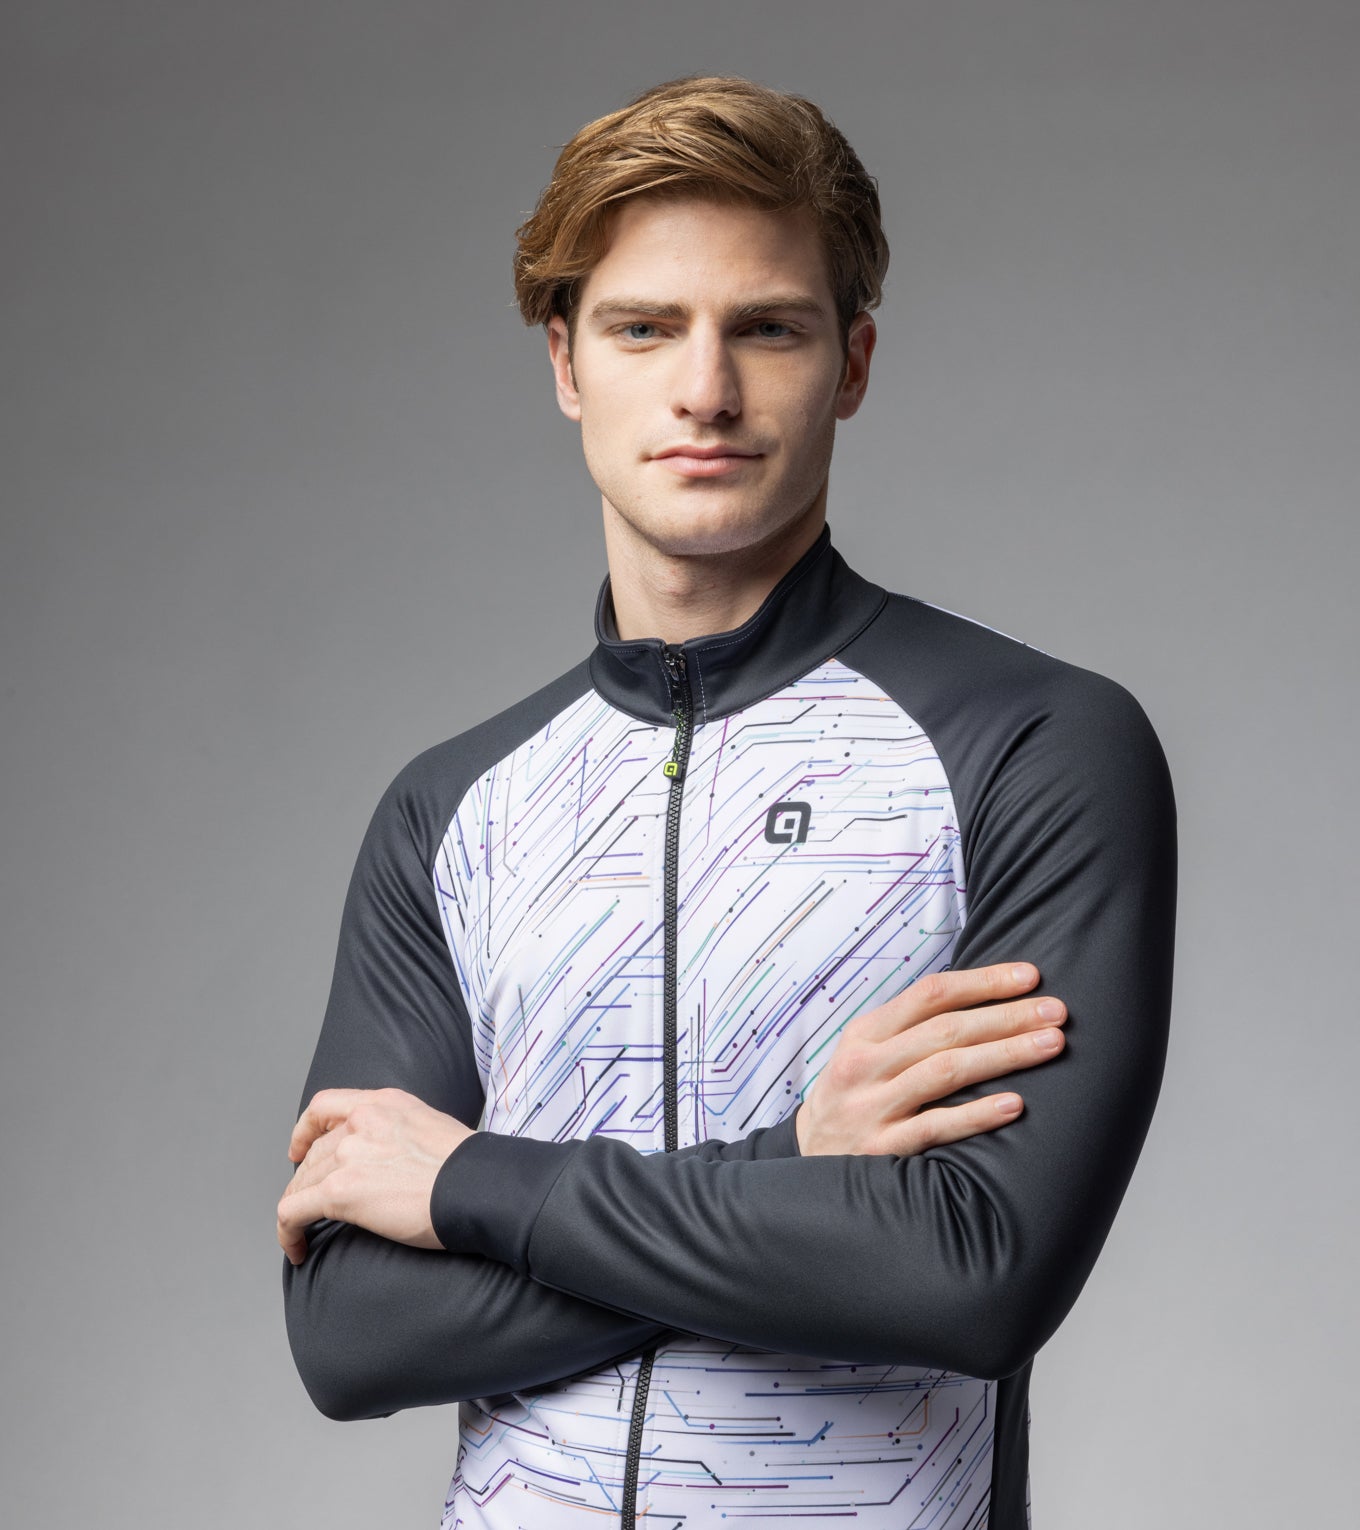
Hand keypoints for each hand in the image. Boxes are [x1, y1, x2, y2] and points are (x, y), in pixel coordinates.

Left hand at [277, 1087, 474, 1264]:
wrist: (476, 1186)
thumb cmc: (468, 1167)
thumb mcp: (430, 1126)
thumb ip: (399, 1131)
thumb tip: (391, 1159)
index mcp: (384, 1103)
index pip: (326, 1105)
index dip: (305, 1129)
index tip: (300, 1149)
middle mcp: (361, 1122)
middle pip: (313, 1152)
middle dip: (307, 1180)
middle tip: (313, 1206)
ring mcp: (348, 1155)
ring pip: (301, 1183)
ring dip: (298, 1208)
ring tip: (303, 1233)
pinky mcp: (340, 1191)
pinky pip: (292, 1212)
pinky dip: (287, 1232)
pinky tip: (297, 1248)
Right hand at [795, 963, 1065, 1156]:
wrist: (807, 1164)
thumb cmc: (854, 1100)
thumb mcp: (866, 1054)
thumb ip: (911, 1030)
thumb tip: (986, 1000)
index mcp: (865, 1032)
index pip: (930, 994)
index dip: (983, 982)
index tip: (1030, 978)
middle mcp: (865, 1064)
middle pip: (945, 1030)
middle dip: (1008, 1016)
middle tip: (1057, 1012)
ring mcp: (872, 1107)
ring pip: (945, 1071)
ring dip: (1004, 1055)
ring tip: (1049, 1046)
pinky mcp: (881, 1149)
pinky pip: (936, 1126)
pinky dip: (977, 1114)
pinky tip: (1014, 1105)